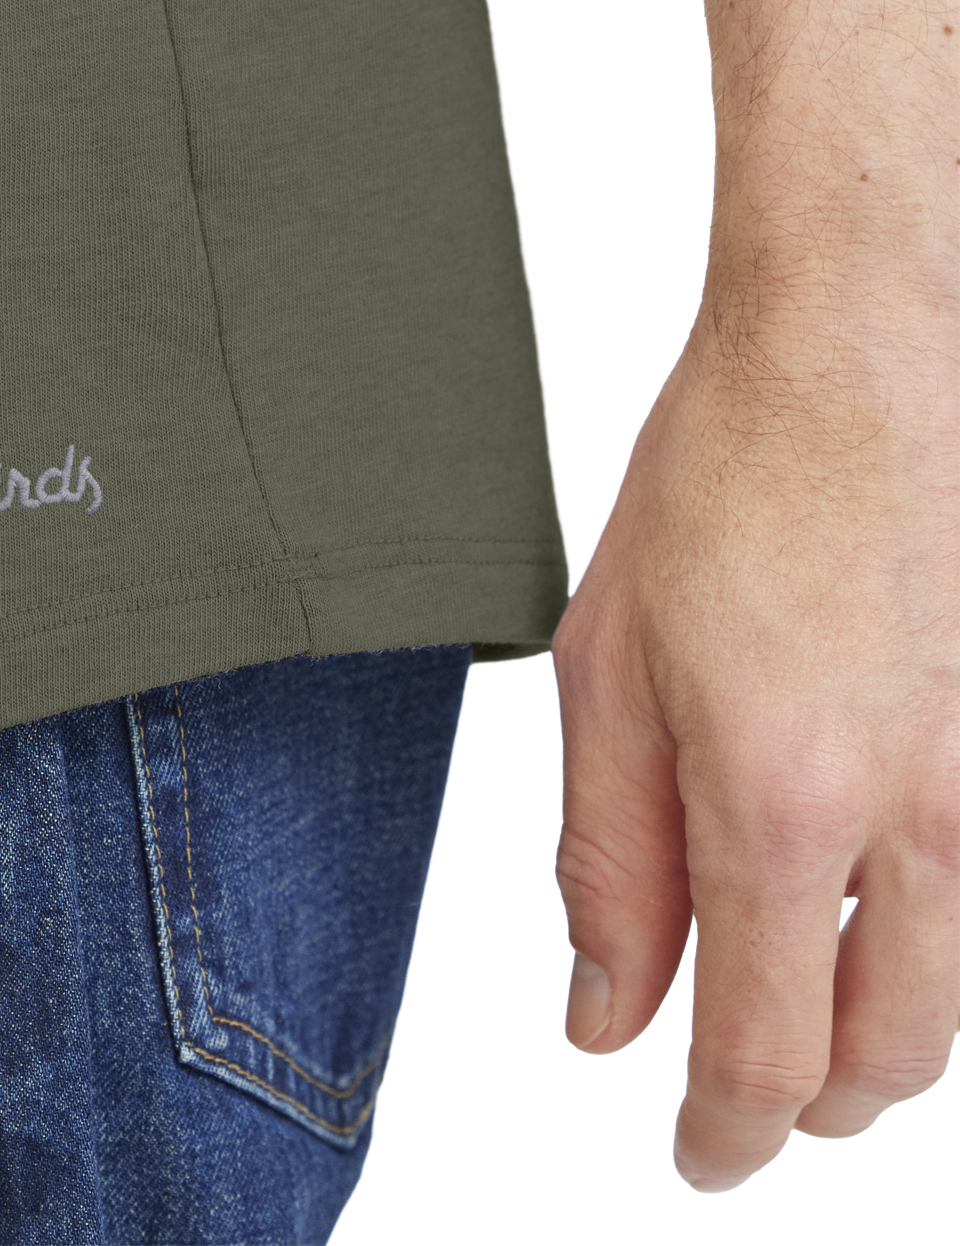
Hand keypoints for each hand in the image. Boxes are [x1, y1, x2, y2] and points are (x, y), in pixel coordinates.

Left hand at [551, 298, 959, 1192]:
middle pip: (890, 1058)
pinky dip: (899, 940)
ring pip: (944, 989)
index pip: (767, 1053)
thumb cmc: (710, 495)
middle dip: (804, 1102)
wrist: (842, 370)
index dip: (726, 1135)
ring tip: (764, 987)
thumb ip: (606, 859)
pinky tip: (823, 886)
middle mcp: (906, 817)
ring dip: (860, 1031)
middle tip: (724, 1082)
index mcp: (781, 805)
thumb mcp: (604, 673)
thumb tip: (605, 1012)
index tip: (693, 1160)